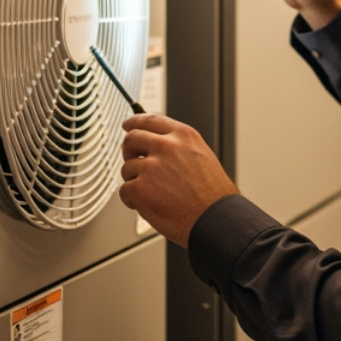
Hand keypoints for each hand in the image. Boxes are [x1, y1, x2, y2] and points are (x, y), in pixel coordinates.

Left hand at [119, 114, 237, 245]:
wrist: (216, 220)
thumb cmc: (213, 196)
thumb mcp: (202, 157)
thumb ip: (178, 147)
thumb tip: (156, 144)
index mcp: (183, 136)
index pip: (150, 120)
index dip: (134, 122)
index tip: (128, 125)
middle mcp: (166, 147)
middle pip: (131, 139)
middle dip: (129, 152)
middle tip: (133, 162)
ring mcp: (152, 167)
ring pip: (127, 168)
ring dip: (135, 181)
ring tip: (155, 194)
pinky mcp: (140, 188)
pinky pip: (125, 191)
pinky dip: (133, 201)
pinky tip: (149, 205)